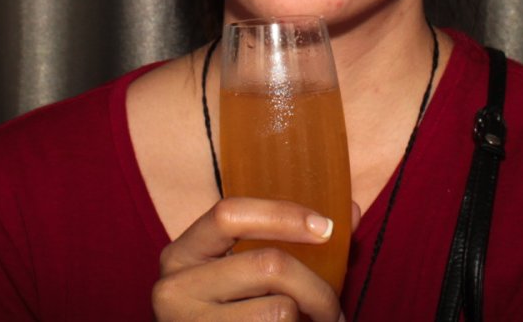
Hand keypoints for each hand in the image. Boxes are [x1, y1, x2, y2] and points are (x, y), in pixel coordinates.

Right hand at [152, 197, 359, 320]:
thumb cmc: (235, 316)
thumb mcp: (250, 276)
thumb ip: (294, 244)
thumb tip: (348, 212)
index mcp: (183, 254)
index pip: (230, 214)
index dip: (282, 215)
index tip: (326, 228)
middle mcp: (174, 288)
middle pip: (268, 265)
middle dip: (317, 288)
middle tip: (333, 309)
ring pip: (279, 310)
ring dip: (310, 321)